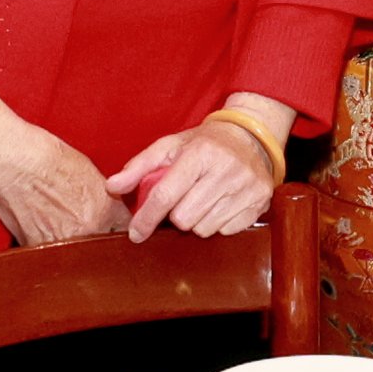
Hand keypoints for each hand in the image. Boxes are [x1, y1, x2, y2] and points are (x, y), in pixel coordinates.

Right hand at [0, 78, 129, 243]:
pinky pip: (52, 253)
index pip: (124, 229)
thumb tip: (111, 210)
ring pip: (77, 254)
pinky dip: (51, 245)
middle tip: (87, 224)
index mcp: (103, 210)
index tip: (117, 226)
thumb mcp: (89, 172)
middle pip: (102, 245)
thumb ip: (104, 197)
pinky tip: (45, 225)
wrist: (13, 162)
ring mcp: (60, 244)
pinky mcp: (37, 248)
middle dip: (99, 238)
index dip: (121, 227)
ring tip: (62, 222)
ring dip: (75, 244)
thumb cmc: (47, 158)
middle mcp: (85, 231)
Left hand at [107, 117, 276, 242]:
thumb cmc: (204, 144)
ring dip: (196, 221)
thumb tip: (112, 185)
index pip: (166, 194)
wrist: (250, 138)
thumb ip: (140, 166)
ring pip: (204, 229)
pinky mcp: (260, 201)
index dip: (146, 218)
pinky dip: (217, 223)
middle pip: (184, 218)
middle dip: (176, 215)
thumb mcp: (171, 145)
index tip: (135, 233)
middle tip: (182, 201)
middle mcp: (226, 169)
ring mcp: (246, 187)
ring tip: (201, 201)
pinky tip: (219, 205)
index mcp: (200, 153)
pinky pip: (226, 232)